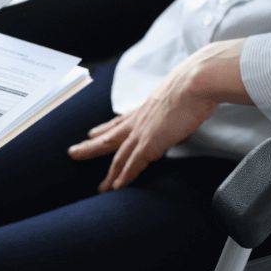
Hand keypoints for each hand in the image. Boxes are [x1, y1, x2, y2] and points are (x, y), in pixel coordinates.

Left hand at [68, 39, 250, 191]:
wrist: (196, 83)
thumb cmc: (195, 84)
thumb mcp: (180, 92)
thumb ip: (178, 102)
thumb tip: (189, 105)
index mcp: (146, 107)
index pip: (121, 121)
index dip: (105, 128)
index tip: (92, 133)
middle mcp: (139, 119)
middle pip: (109, 137)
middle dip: (91, 147)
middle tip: (74, 153)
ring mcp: (142, 132)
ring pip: (118, 156)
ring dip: (109, 173)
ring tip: (100, 187)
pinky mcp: (150, 143)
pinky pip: (132, 164)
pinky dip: (124, 176)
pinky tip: (116, 187)